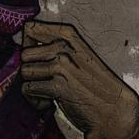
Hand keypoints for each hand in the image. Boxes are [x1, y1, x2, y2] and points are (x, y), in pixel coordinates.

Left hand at [19, 20, 138, 138]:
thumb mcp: (79, 56)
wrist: (115, 110)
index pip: (31, 28)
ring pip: (25, 72)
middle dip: (30, 69)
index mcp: (69, 36)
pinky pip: (28, 89)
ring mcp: (61, 66)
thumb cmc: (96, 85)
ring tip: (49, 93)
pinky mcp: (57, 87)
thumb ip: (57, 47)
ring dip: (32, 86)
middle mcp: (64, 47)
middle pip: (24, 54)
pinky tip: (49, 103)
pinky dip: (34, 100)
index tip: (35, 57)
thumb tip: (24, 45)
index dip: (27, 44)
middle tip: (45, 81)